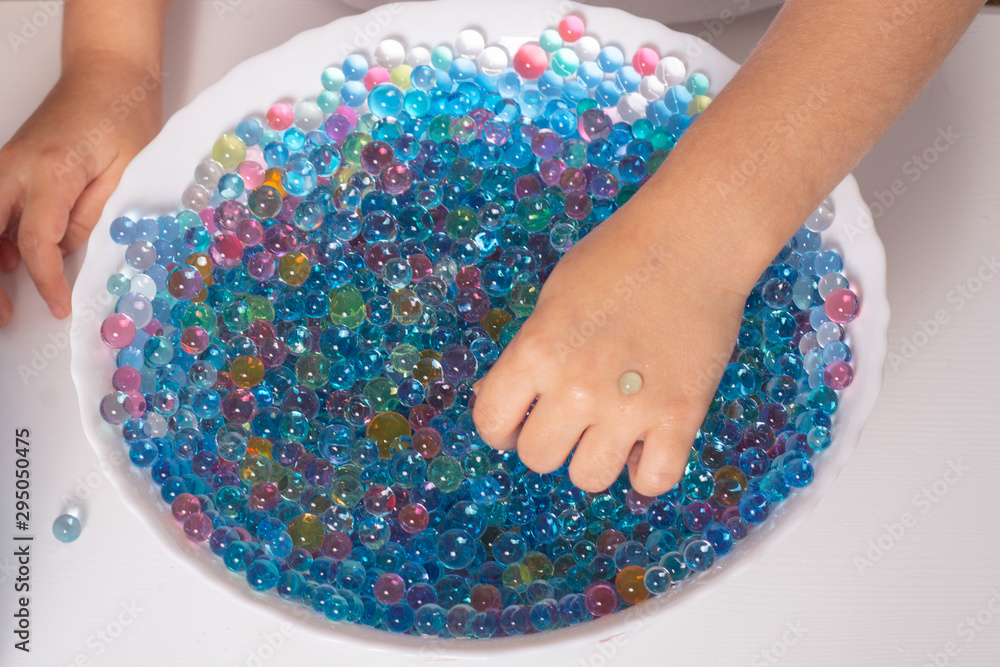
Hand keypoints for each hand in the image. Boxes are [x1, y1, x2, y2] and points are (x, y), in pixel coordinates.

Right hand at [0, 51, 162, 324]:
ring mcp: (6, 165)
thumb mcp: (129, 171)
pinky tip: (8, 266)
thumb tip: (69, 253)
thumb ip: (96, 215)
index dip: (45, 282)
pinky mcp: (9, 167)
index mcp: (51, 170)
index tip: (59, 308)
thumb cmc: (125, 115)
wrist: (106, 70)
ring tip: (4, 304)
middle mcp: (16, 167)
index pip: (36, 241)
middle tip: (5, 317)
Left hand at [472, 193, 753, 496]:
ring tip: (611, 427)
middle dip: (550, 440)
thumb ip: (531, 353)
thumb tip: (510, 402)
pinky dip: (647, 470)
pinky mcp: (680, 417)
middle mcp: (576, 386)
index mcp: (537, 351)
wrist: (692, 240)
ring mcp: (629, 407)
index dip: (502, 427)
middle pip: (538, 457)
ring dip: (594, 457)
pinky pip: (653, 481)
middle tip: (572, 417)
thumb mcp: (552, 298)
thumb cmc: (618, 257)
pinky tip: (647, 442)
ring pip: (589, 478)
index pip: (492, 422)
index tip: (518, 422)